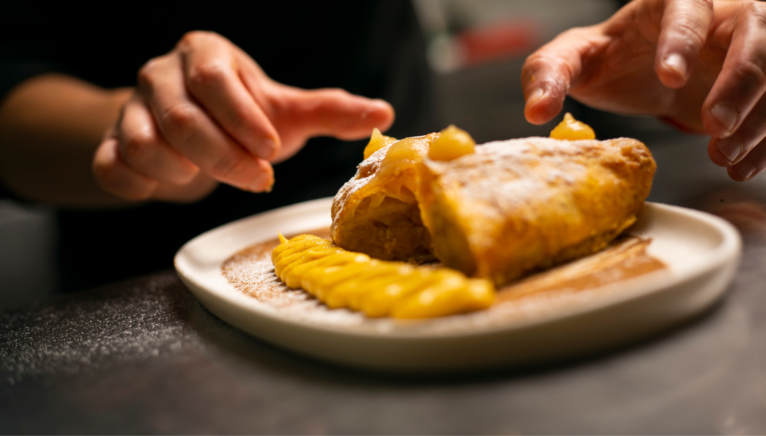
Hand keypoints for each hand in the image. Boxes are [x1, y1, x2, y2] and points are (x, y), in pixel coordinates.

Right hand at [93, 31, 393, 201]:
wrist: (190, 131)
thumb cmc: (244, 118)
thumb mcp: (287, 112)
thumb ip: (330, 112)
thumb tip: (383, 114)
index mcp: (204, 55)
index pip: (215, 80)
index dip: (242, 118)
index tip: (270, 150)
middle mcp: (160, 74)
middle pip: (181, 118)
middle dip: (224, 158)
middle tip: (256, 178)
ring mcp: (128, 108)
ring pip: (144, 145)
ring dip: (184, 172)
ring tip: (210, 175)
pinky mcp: (110, 143)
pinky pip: (113, 168)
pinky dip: (142, 185)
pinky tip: (170, 185)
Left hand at [521, 0, 765, 180]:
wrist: (646, 71)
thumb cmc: (613, 59)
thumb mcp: (575, 61)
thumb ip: (550, 74)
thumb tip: (536, 110)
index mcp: (670, 2)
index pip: (687, 6)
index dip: (683, 38)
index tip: (670, 76)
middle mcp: (721, 16)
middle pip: (753, 32)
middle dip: (740, 80)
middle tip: (715, 124)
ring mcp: (749, 47)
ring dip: (758, 116)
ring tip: (722, 153)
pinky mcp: (761, 83)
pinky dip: (764, 138)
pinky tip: (738, 164)